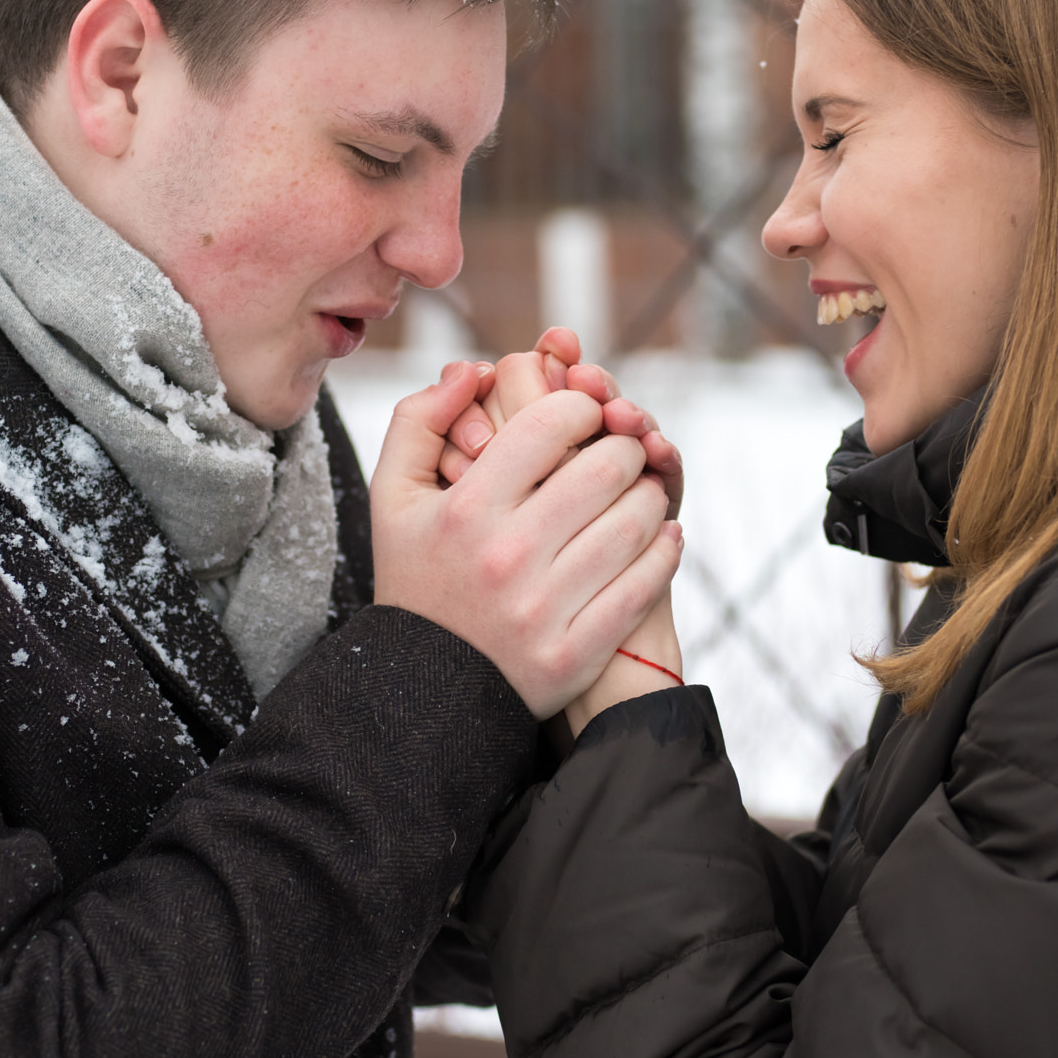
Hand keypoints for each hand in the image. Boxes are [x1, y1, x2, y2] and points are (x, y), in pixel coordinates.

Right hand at [371, 363, 682, 718]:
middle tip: (622, 449)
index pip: (550, 424)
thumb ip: (420, 420)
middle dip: (624, 446)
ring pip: (633, 525)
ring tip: (641, 491)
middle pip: (605, 468)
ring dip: (649, 497)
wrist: (425, 689)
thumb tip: (474, 368)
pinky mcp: (574, 653)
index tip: (584, 414)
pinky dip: (663, 552)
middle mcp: (506, 556)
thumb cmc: (417, 576)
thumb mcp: (393, 497)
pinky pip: (642, 586)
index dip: (580, 405)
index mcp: (466, 509)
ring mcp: (543, 609)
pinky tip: (660, 536)